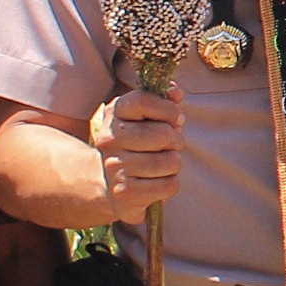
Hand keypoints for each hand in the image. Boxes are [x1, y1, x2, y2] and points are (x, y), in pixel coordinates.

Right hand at [88, 92, 183, 216]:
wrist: (109, 183)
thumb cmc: (139, 144)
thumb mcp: (149, 117)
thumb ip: (165, 101)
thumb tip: (176, 92)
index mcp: (113, 114)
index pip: (143, 101)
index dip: (168, 109)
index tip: (176, 118)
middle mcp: (108, 139)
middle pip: (163, 134)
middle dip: (177, 140)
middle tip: (170, 146)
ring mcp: (114, 167)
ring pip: (170, 162)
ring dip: (174, 163)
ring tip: (162, 163)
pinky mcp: (124, 194)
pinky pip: (169, 185)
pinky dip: (171, 183)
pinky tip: (157, 181)